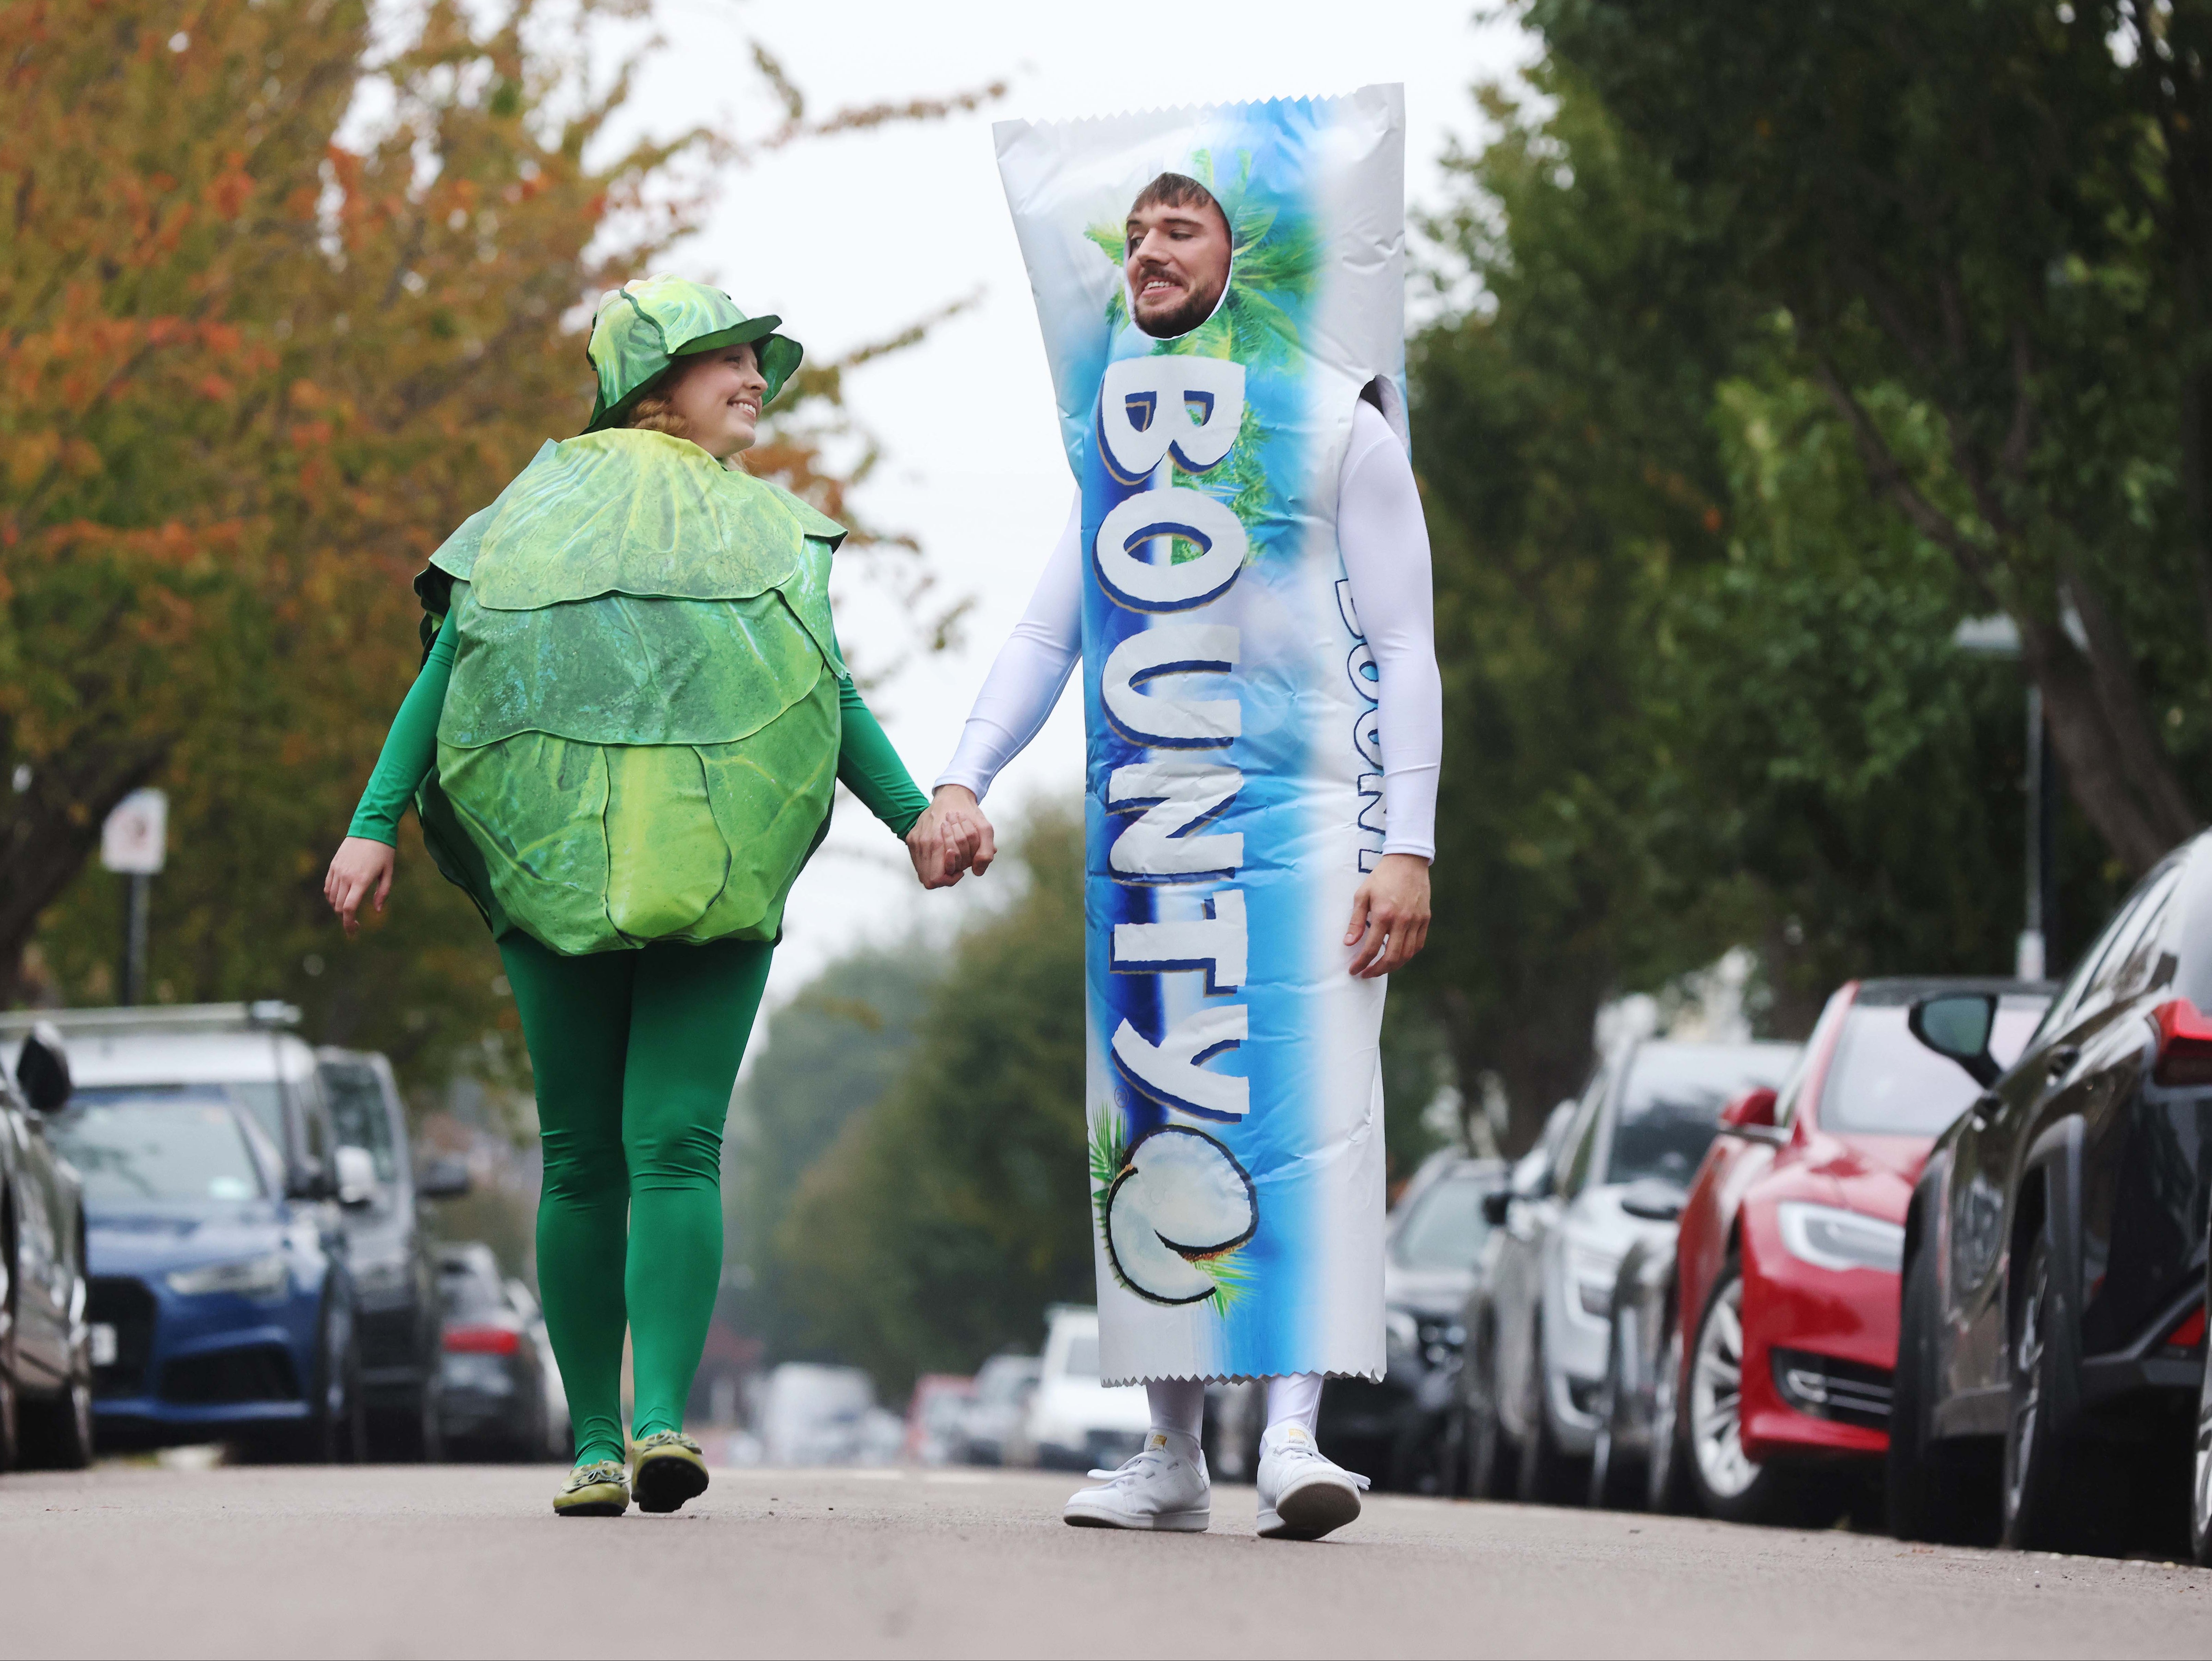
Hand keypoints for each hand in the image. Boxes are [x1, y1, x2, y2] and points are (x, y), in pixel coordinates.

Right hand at [325, 836, 396, 937]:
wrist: (370, 827)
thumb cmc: (384, 850)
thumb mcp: (388, 872)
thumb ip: (382, 892)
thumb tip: (376, 910)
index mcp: (361, 880)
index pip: (349, 908)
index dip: (349, 924)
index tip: (354, 932)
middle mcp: (346, 876)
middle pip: (339, 906)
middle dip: (345, 919)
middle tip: (355, 926)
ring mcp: (337, 870)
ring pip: (331, 898)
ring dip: (339, 908)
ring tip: (349, 912)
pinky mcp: (333, 865)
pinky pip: (328, 886)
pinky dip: (332, 896)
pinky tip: (340, 899)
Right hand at [904, 785, 995, 889]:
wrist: (951, 794)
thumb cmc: (969, 812)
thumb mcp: (985, 829)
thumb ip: (985, 853)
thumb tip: (976, 873)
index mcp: (937, 842)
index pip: (935, 879)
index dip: (950, 879)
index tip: (961, 869)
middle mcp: (922, 843)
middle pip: (928, 879)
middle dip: (945, 875)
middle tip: (957, 863)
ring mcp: (914, 841)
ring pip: (922, 873)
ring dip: (938, 868)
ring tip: (949, 856)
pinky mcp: (911, 838)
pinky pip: (918, 862)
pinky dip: (931, 862)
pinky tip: (942, 852)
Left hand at [1345, 853, 1430, 978]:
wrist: (1407, 861)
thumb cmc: (1381, 877)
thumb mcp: (1362, 895)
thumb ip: (1356, 921)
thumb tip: (1349, 943)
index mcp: (1383, 914)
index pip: (1371, 948)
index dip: (1361, 963)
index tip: (1354, 970)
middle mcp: (1402, 921)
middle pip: (1391, 958)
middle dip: (1377, 971)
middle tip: (1366, 974)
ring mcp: (1416, 920)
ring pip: (1407, 954)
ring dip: (1393, 966)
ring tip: (1380, 968)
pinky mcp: (1425, 918)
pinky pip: (1418, 944)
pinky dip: (1407, 955)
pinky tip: (1397, 956)